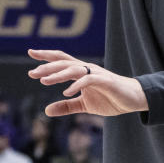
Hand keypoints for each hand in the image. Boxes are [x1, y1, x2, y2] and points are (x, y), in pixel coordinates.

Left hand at [27, 49, 147, 116]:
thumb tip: (46, 110)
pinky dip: (76, 85)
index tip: (30, 52)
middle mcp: (86, 69)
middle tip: (32, 73)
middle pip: (63, 63)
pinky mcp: (105, 81)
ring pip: (73, 69)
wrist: (133, 99)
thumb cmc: (109, 98)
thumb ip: (66, 106)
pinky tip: (66, 92)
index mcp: (81, 72)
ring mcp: (96, 74)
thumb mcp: (84, 105)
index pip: (61, 60)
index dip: (46, 56)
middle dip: (47, 66)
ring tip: (44, 81)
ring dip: (58, 74)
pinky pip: (88, 80)